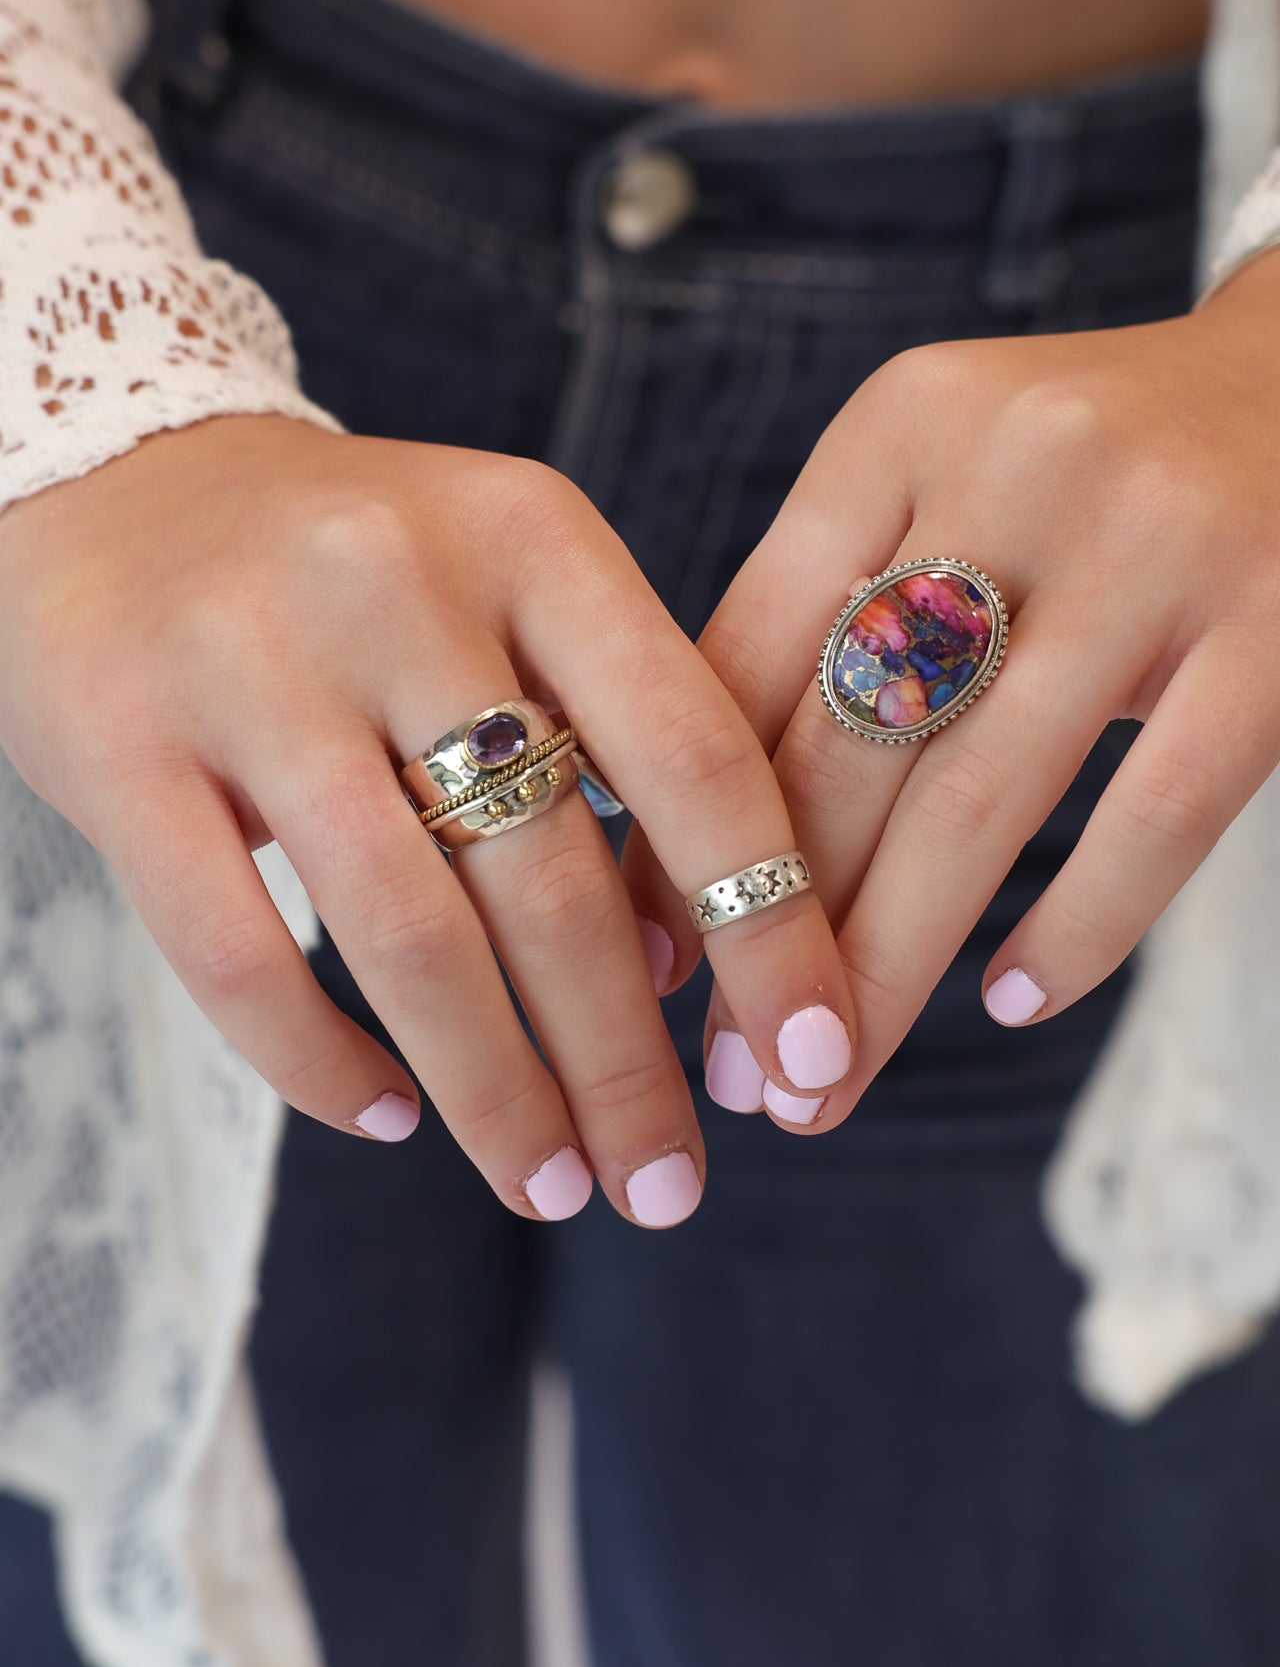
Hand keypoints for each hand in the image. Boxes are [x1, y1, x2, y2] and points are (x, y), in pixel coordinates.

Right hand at [0, 413, 855, 1221]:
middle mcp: (396, 583)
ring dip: (495, 1092)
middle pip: (550, 876)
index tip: (815, 1064)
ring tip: (550, 1185)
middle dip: (624, 1063)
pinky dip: (319, 1064)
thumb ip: (609, 730)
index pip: (692, 755)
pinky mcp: (118, 742)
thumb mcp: (507, 585)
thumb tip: (693, 965)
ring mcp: (247, 662)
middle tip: (667, 1186)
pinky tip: (386, 1117)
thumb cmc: (355, 573)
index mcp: (531, 536)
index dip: (771, 927)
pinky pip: (235, 953)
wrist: (112, 479)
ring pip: (406, 934)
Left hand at [621, 249, 1279, 1127]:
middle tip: (734, 1077)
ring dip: (889, 967)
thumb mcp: (941, 487)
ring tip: (830, 1085)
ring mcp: (1153, 546)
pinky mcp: (1276, 625)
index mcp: (897, 429)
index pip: (744, 664)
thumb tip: (679, 843)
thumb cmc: (1083, 480)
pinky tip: (1009, 1000)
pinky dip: (1075, 926)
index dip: (684, 834)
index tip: (652, 969)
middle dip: (770, 939)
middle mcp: (1012, 467)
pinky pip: (1155, 816)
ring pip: (979, 804)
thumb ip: (828, 620)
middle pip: (845, 752)